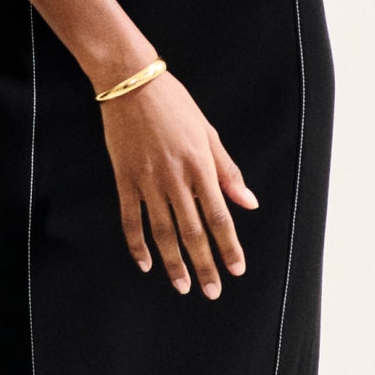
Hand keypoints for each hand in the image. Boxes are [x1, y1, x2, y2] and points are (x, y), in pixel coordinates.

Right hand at [96, 69, 257, 297]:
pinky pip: (131, 219)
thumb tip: (250, 203)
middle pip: (193, 232)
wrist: (131, 83)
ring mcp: (147, 180)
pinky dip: (137, 244)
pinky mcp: (125, 179)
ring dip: (174, 263)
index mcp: (201, 166)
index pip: (219, 217)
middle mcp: (175, 178)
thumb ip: (228, 171)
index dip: (229, 247)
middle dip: (204, 265)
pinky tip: (146, 263)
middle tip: (212, 291)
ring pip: (162, 232)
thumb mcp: (208, 133)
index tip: (236, 270)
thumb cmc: (175, 104)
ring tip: (182, 286)